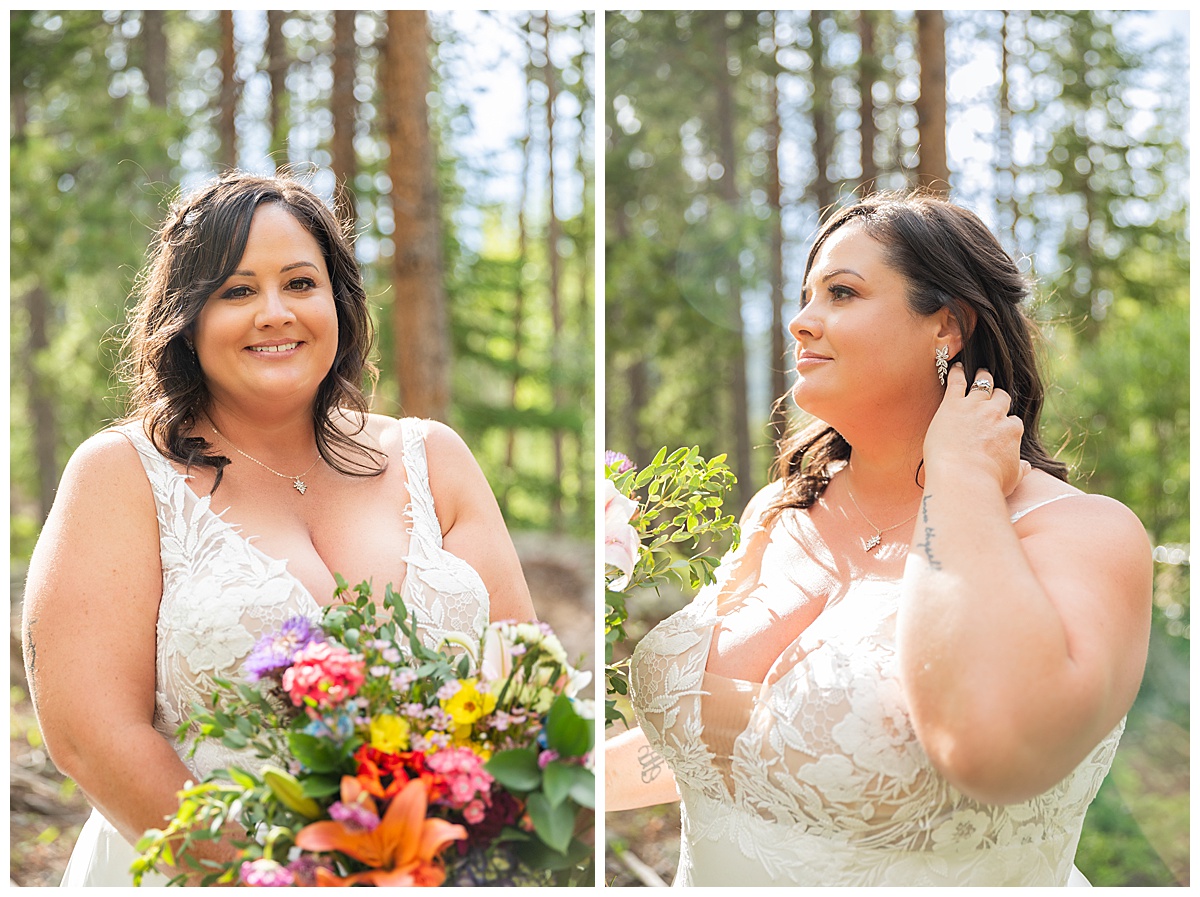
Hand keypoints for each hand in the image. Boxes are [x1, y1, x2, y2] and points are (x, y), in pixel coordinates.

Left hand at [924, 364, 1027, 495]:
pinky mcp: (953, 404)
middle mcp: (996, 415)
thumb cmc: (986, 484)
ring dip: (982, 378)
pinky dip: (957, 373)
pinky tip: (956, 368)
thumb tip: (1026, 467)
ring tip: (980, 372)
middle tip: (993, 393)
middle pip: (1001, 398)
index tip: (1001, 426)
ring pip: (982, 384)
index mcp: (1012, 431)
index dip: (1006, 423)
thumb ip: (1019, 469)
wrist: (962, 479)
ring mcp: (975, 407)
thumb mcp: (1010, 479)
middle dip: (998, 397)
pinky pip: (957, 382)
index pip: (1013, 422)